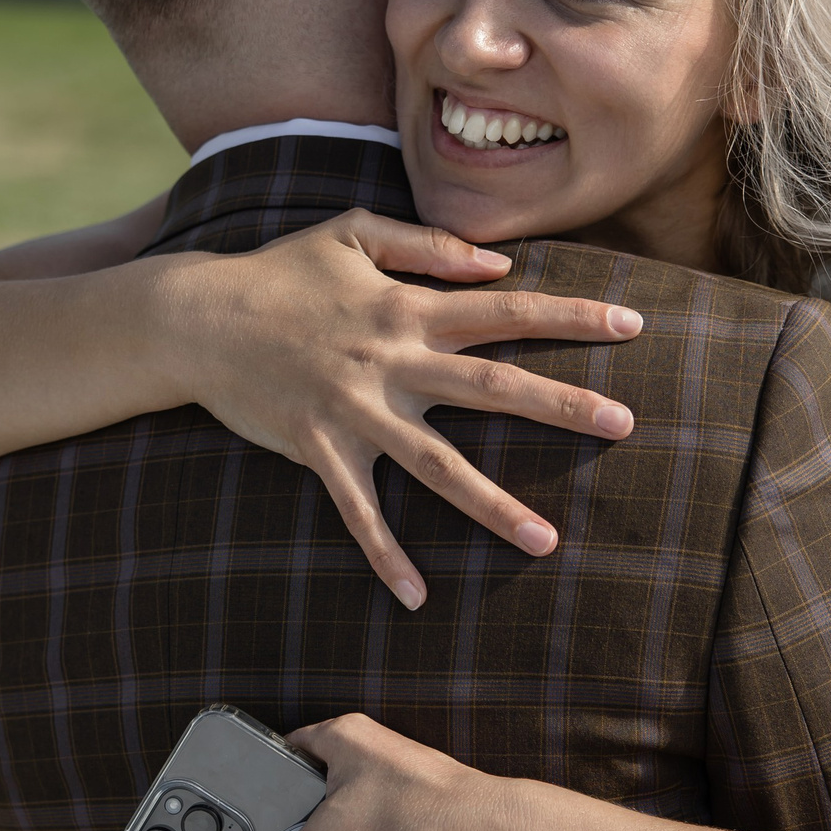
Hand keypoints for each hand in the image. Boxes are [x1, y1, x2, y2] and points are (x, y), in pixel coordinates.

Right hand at [151, 210, 642, 608]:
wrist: (198, 318)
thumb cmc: (278, 272)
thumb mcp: (353, 233)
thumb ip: (429, 245)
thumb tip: (499, 265)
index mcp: (409, 309)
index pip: (507, 311)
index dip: (571, 317)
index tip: (631, 325)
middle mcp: (392, 361)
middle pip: (494, 387)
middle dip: (563, 405)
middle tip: (627, 424)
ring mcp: (356, 410)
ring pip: (438, 465)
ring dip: (493, 505)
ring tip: (545, 540)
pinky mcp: (319, 448)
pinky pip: (359, 511)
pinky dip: (386, 555)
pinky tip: (417, 597)